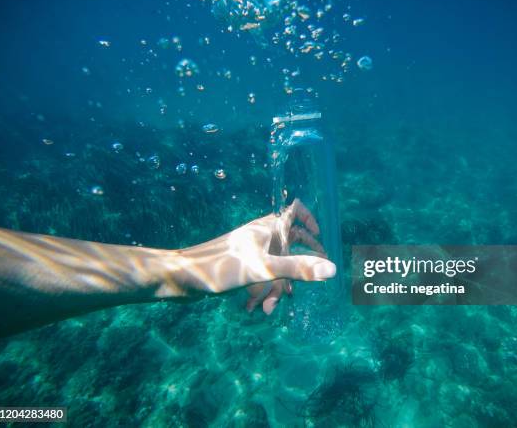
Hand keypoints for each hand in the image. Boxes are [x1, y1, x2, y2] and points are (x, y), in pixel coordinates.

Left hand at [163, 199, 335, 312]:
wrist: (184, 277)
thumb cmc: (222, 268)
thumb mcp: (264, 270)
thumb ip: (298, 269)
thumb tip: (332, 269)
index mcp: (267, 228)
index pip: (294, 209)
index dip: (310, 219)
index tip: (320, 238)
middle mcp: (260, 235)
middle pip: (290, 243)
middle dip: (298, 265)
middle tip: (307, 281)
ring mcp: (249, 249)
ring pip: (275, 263)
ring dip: (277, 286)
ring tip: (271, 307)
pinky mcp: (239, 263)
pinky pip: (261, 274)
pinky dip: (262, 289)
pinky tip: (255, 307)